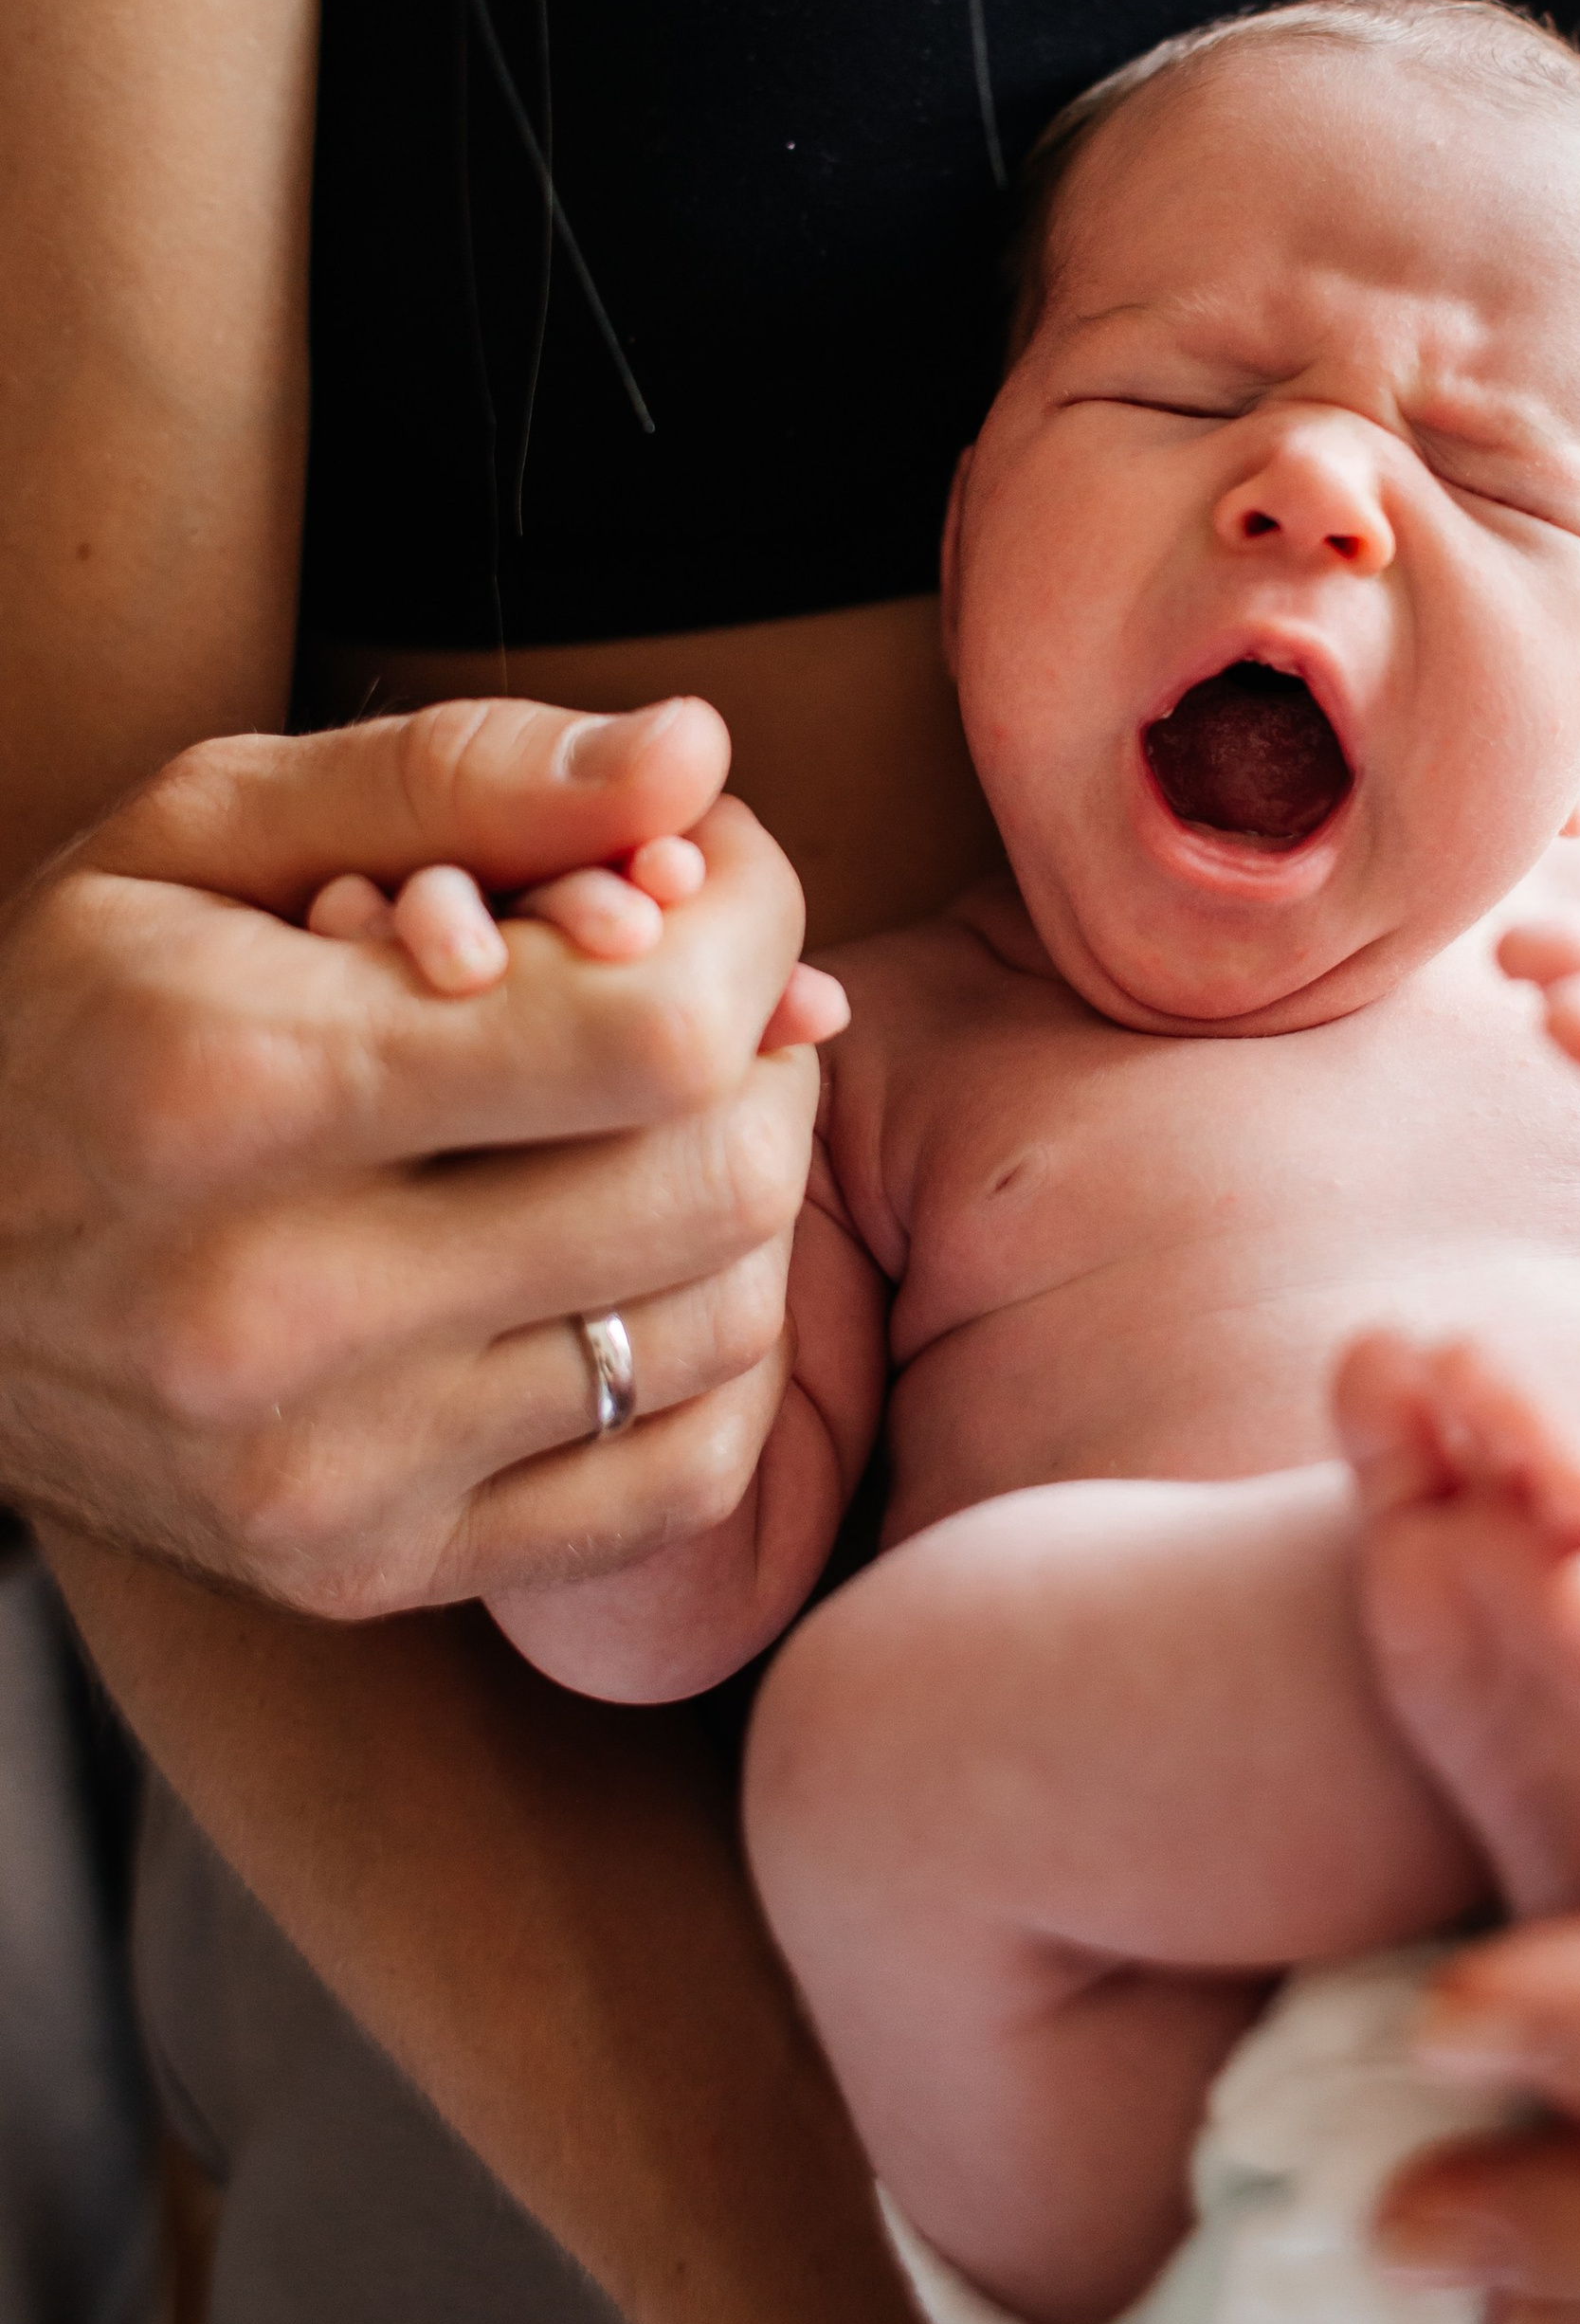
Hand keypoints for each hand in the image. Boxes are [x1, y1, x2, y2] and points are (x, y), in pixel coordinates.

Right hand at [0, 696, 818, 1610]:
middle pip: (715, 1183)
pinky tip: (635, 1260)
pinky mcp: (364, 1570)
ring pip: (725, 1324)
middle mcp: (276, 1311)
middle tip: (697, 991)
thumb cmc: (75, 1012)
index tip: (715, 879)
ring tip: (647, 1114)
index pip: (652, 1031)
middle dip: (760, 1052)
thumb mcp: (203, 831)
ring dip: (744, 1191)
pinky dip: (715, 1354)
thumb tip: (697, 752)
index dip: (746, 930)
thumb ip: (458, 774)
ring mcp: (323, 1471)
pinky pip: (687, 1478)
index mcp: (236, 1088)